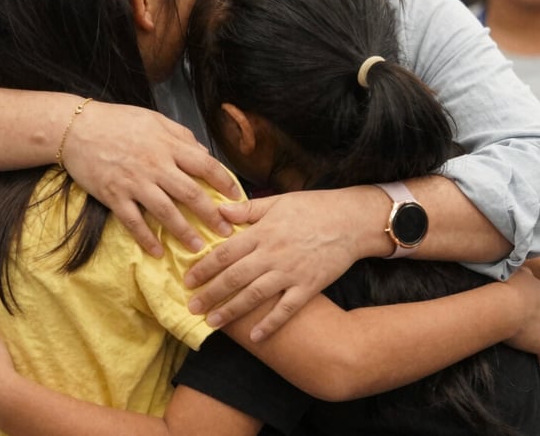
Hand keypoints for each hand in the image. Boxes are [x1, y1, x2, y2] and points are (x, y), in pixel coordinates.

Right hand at [63, 102, 238, 255]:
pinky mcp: (114, 196)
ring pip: (166, 212)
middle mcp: (155, 165)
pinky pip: (134, 222)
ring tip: (198, 247)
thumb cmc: (118, 121)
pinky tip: (157, 253)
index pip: (205, 165)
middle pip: (191, 194)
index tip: (237, 198)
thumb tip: (204, 153)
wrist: (77, 128)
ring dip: (184, 232)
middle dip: (211, 215)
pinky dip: (146, 239)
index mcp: (168, 145)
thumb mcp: (154, 119)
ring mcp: (134, 183)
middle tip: (226, 232)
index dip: (225, 183)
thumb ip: (181, 136)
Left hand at [184, 190, 362, 341]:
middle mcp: (273, 254)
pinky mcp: (309, 287)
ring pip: (254, 296)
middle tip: (191, 307)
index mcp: (262, 232)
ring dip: (231, 311)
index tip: (188, 280)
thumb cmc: (313, 207)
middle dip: (210, 294)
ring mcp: (291, 272)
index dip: (204, 268)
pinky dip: (270, 324)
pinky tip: (256, 337)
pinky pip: (286, 310)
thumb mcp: (277, 202)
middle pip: (234, 277)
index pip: (225, 253)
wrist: (351, 221)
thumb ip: (247, 209)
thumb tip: (219, 211)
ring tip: (212, 322)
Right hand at [502, 268, 539, 362]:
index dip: (523, 298)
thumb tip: (516, 268)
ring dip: (529, 333)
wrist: (503, 306)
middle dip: (528, 315)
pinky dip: (536, 353)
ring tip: (510, 332)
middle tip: (508, 315)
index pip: (535, 294)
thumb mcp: (511, 270)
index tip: (509, 300)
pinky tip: (527, 353)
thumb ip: (518, 271)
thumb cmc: (503, 286)